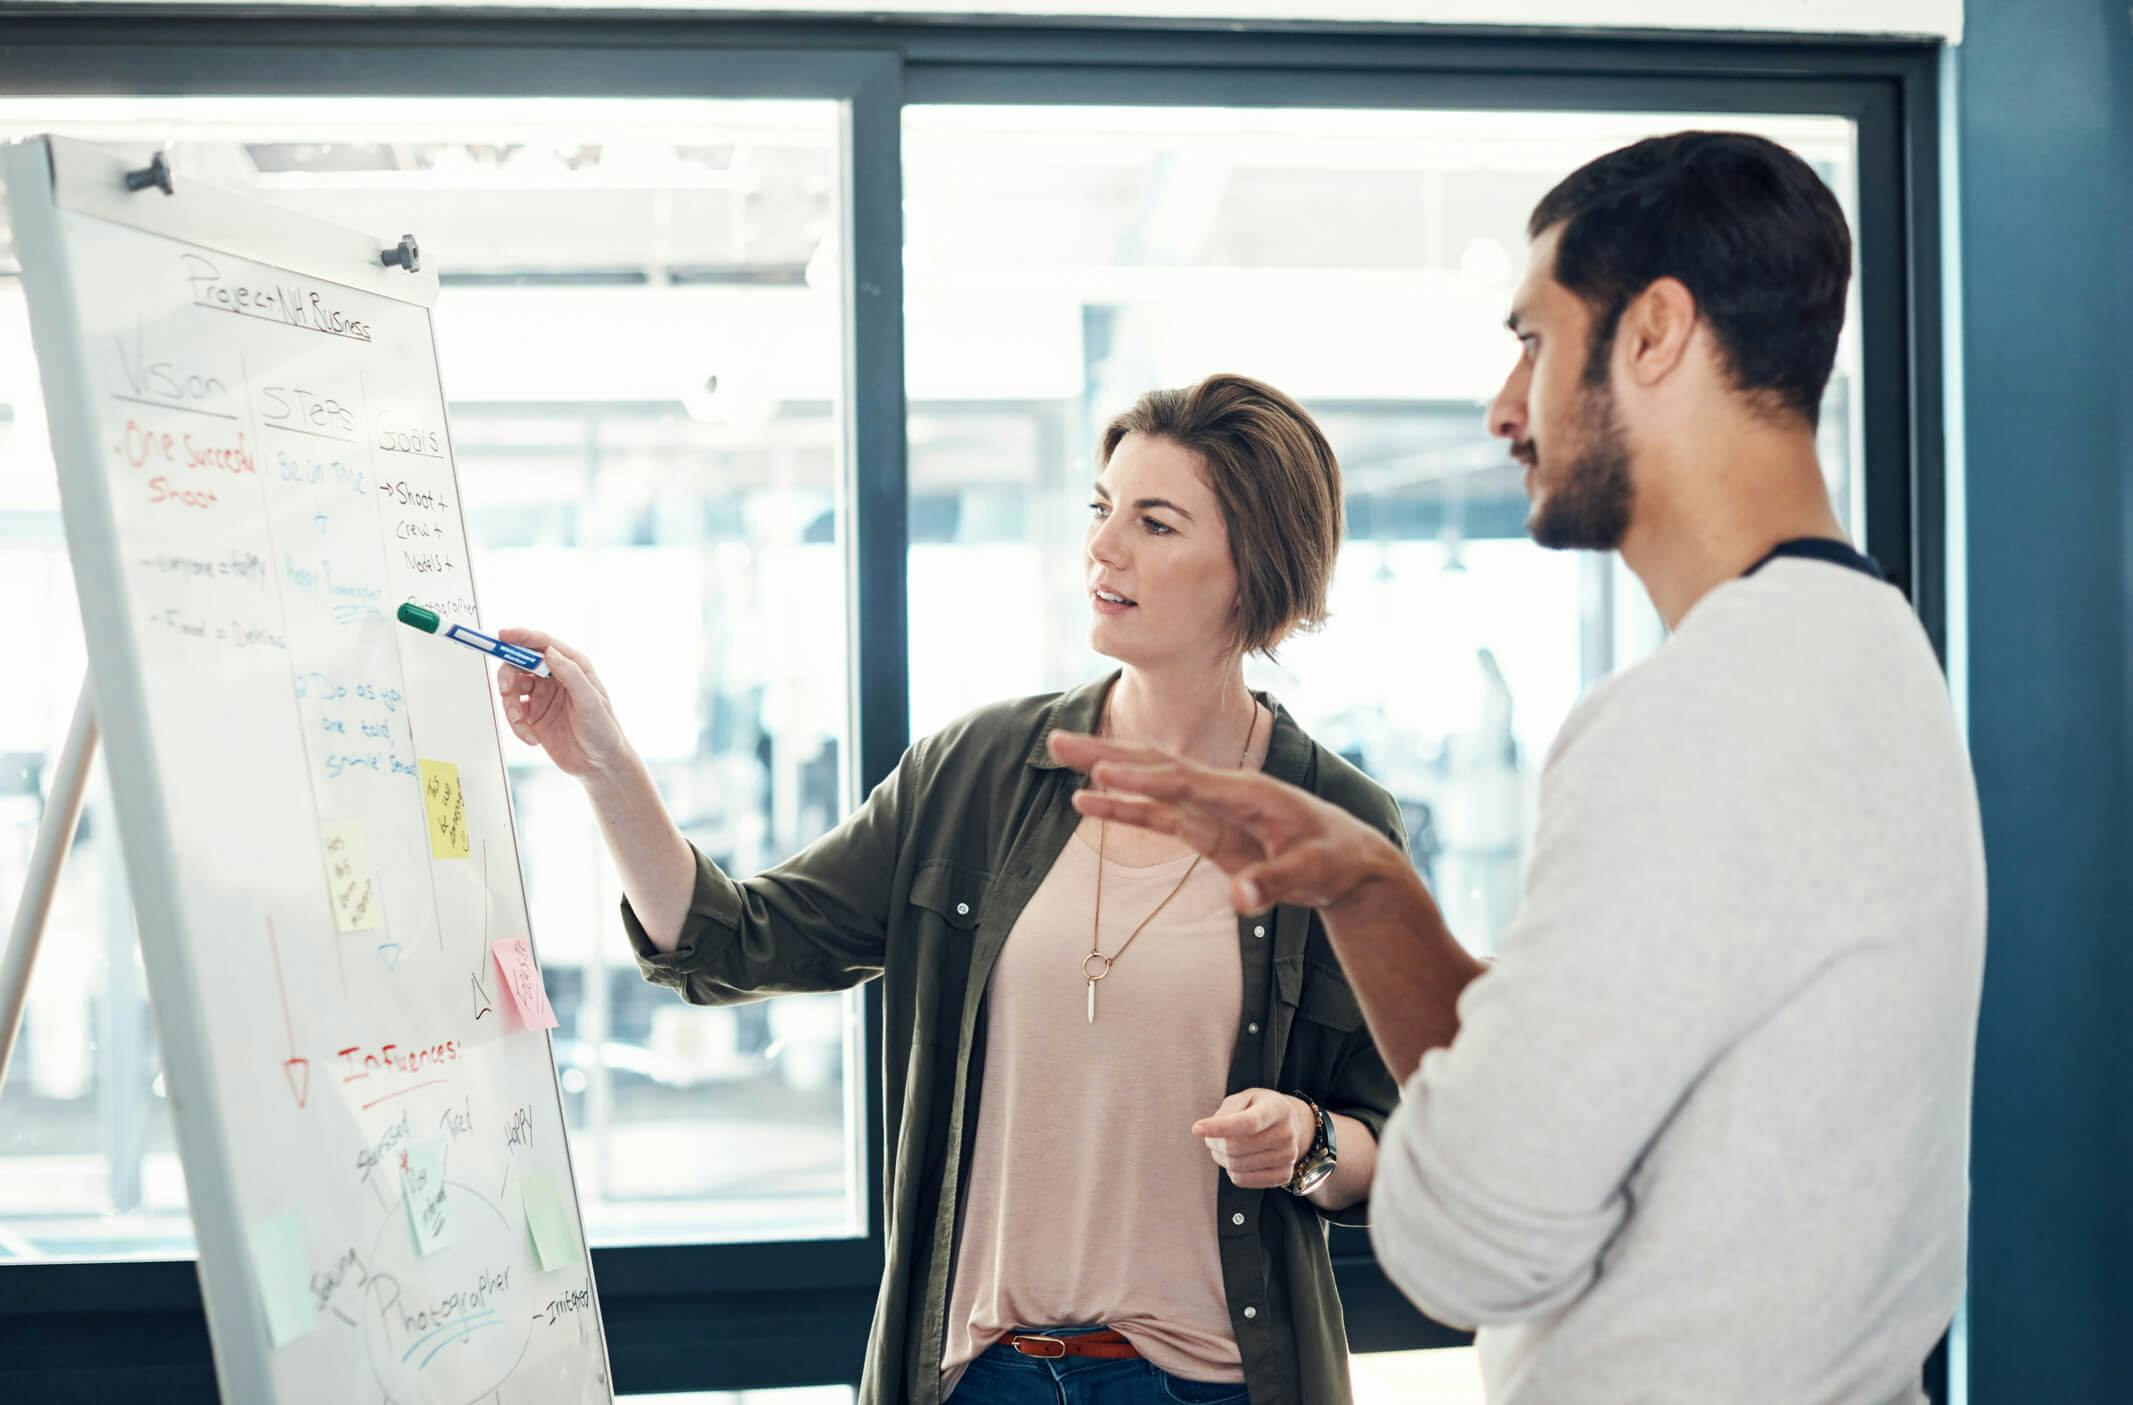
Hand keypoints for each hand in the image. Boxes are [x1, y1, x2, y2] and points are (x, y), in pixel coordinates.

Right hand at [494, 628, 632, 780]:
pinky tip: (532, 739)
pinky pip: (514, 714)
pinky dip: (516, 726)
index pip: (542, 644)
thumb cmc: (604, 730)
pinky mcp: (534, 717)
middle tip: (505, 691)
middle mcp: (555, 678)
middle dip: (508, 676)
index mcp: (573, 666)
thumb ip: (571, 674)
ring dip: (510, 706)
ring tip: (521, 724)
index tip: (501, 637)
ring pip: (512, 689)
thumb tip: (549, 651)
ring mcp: (542, 697)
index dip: (520, 637)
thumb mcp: (591, 701)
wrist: (600, 765)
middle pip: (519, 664)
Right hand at [1046, 731, 1402, 916]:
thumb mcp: (1311, 874)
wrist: (1347, 860)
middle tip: (1056, 740)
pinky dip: (1121, 806)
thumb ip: (1273, 884)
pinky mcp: (1205, 827)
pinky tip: (1086, 802)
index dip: (1144, 778)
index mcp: (1248, 792)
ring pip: (1148, 781)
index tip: (1103, 771)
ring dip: (1104, 769)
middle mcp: (1222, 790)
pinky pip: (1154, 813)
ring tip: (1057, 755)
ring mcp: (1210, 807)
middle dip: (1106, 753)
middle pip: (1155, 765)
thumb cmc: (1334, 861)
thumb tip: (1240, 899)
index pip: (1186, 782)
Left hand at [1192, 1089, 1313, 1189]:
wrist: (1290, 1125)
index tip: (1196, 1129)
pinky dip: (1231, 1171)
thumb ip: (1228, 1109)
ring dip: (1220, 1157)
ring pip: (1237, 1165)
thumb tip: (1211, 1128)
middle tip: (1209, 1137)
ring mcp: (1288, 1157)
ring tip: (1222, 1147)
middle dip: (1214, 1143)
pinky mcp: (1283, 1175)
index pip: (1247, 1123)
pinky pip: (1243, 1180)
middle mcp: (1286, 1134)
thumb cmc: (1261, 1109)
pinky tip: (1235, 1159)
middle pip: (1236, 1147)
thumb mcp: (1246, 1098)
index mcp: (1278, 1110)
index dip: (1219, 1127)